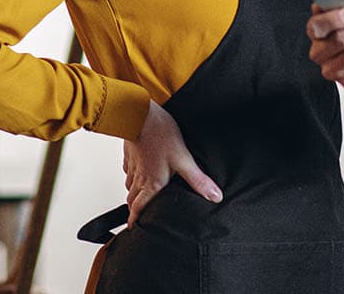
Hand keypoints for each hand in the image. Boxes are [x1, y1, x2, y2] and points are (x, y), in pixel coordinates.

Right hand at [122, 101, 220, 224]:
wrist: (139, 113)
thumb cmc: (159, 134)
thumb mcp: (183, 158)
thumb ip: (197, 180)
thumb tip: (214, 197)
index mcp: (151, 183)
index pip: (139, 209)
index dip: (136, 221)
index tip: (135, 230)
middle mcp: (139, 177)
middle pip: (133, 200)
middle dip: (136, 210)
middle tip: (139, 216)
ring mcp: (133, 165)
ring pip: (130, 185)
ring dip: (135, 193)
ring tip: (142, 196)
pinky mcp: (130, 153)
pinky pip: (129, 170)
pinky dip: (133, 175)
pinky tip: (140, 171)